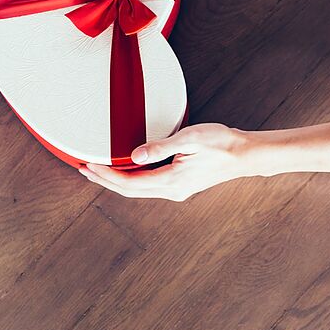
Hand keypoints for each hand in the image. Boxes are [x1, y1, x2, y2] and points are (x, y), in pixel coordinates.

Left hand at [79, 123, 257, 200]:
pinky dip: (129, 179)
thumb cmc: (222, 143)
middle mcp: (171, 190)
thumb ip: (161, 147)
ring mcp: (175, 190)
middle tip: (83, 170)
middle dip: (104, 180)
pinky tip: (122, 172)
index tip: (89, 166)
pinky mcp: (178, 184)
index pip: (129, 182)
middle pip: (129, 190)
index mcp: (171, 181)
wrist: (245, 155)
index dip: (106, 175)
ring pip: (137, 189)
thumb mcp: (190, 139)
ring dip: (115, 181)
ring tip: (96, 171)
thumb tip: (135, 156)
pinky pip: (146, 185)